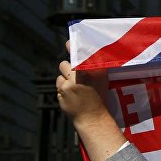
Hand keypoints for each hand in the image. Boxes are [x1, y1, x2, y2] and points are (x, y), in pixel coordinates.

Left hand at [57, 41, 126, 160]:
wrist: (93, 118)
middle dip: (67, 69)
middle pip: (64, 64)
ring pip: (60, 77)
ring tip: (75, 89)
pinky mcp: (61, 94)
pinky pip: (58, 87)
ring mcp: (68, 86)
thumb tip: (88, 54)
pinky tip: (72, 96)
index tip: (68, 42)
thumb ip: (95, 67)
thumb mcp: (102, 81)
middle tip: (75, 76)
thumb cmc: (99, 98)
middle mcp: (79, 77)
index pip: (78, 55)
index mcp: (90, 72)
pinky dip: (63, 90)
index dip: (71, 46)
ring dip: (65, 81)